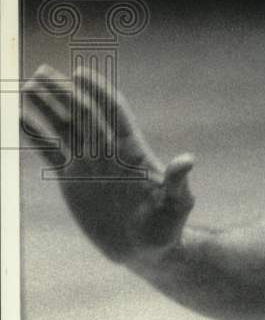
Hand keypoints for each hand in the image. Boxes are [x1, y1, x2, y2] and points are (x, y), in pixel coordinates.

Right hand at [21, 63, 193, 264]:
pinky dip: (35, 134)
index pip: (113, 113)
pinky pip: (49, 151)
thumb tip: (188, 160)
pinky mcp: (72, 180)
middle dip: (65, 93)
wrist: (146, 248)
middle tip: (43, 71)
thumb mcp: (177, 204)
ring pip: (63, 127)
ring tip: (28, 85)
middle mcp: (108, 150)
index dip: (98, 93)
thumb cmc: (167, 225)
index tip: (81, 73)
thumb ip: (177, 182)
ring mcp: (88, 163)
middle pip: (83, 114)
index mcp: (132, 150)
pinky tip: (20, 117)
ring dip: (46, 106)